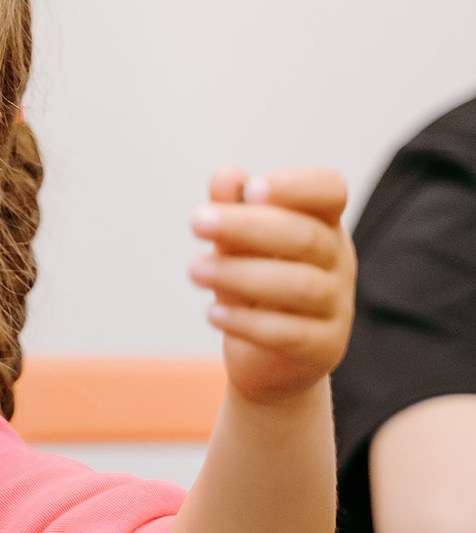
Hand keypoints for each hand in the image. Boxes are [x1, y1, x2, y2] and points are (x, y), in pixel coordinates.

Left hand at [189, 167, 355, 406]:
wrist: (267, 358)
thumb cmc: (252, 285)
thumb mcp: (236, 245)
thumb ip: (231, 210)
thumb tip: (226, 174)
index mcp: (321, 222)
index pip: (329, 190)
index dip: (295, 186)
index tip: (251, 189)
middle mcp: (338, 260)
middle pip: (305, 236)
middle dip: (247, 226)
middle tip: (196, 221)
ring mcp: (338, 305)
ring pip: (298, 285)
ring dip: (240, 274)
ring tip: (194, 270)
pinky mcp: (325, 347)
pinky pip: (289, 333)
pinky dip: (248, 322)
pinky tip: (214, 313)